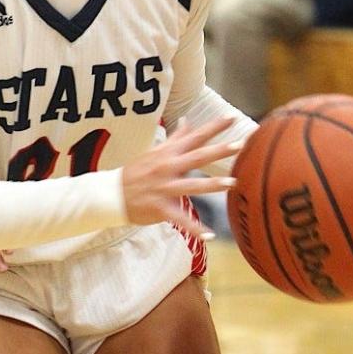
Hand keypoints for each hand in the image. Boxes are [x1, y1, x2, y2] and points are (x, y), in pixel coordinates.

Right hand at [121, 117, 241, 235]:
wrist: (112, 195)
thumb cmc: (136, 172)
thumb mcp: (154, 152)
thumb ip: (175, 139)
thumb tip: (187, 121)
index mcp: (168, 154)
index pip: (194, 137)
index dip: (214, 127)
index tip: (233, 118)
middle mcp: (168, 168)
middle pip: (197, 157)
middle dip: (218, 151)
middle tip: (240, 144)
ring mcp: (164, 188)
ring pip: (192, 186)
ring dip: (212, 184)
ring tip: (232, 183)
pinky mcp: (160, 208)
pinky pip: (181, 219)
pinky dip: (195, 229)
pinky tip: (210, 235)